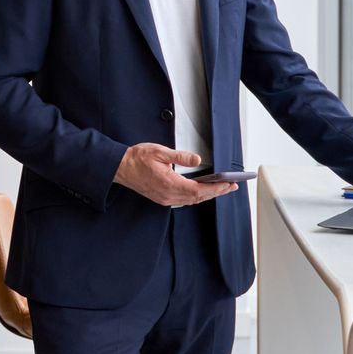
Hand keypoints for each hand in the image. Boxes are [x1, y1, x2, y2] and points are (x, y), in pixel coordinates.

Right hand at [115, 143, 236, 207]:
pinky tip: (202, 191)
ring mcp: (165, 198)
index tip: (228, 184)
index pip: (199, 190)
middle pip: (198, 198)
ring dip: (208, 195)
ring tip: (221, 189)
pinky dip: (196, 197)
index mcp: (169, 183)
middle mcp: (168, 195)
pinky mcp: (162, 198)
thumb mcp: (160, 152)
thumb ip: (180, 157)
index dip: (216, 189)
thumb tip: (197, 159)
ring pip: (192, 201)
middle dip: (217, 192)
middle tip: (231, 186)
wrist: (121, 168)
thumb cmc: (137, 159)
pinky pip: (184, 201)